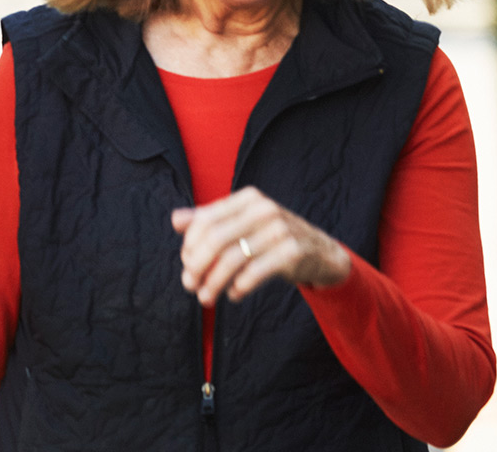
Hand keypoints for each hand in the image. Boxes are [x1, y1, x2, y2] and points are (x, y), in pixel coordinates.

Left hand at [172, 186, 351, 305]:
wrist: (320, 252)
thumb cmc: (273, 238)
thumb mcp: (243, 224)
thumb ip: (210, 220)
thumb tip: (175, 219)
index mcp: (249, 199)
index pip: (205, 220)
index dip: (189, 246)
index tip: (187, 265)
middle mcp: (265, 209)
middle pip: (215, 240)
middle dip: (196, 267)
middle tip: (190, 286)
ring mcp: (281, 229)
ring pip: (232, 259)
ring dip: (213, 283)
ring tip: (206, 298)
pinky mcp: (293, 252)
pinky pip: (254, 273)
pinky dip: (238, 288)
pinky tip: (234, 294)